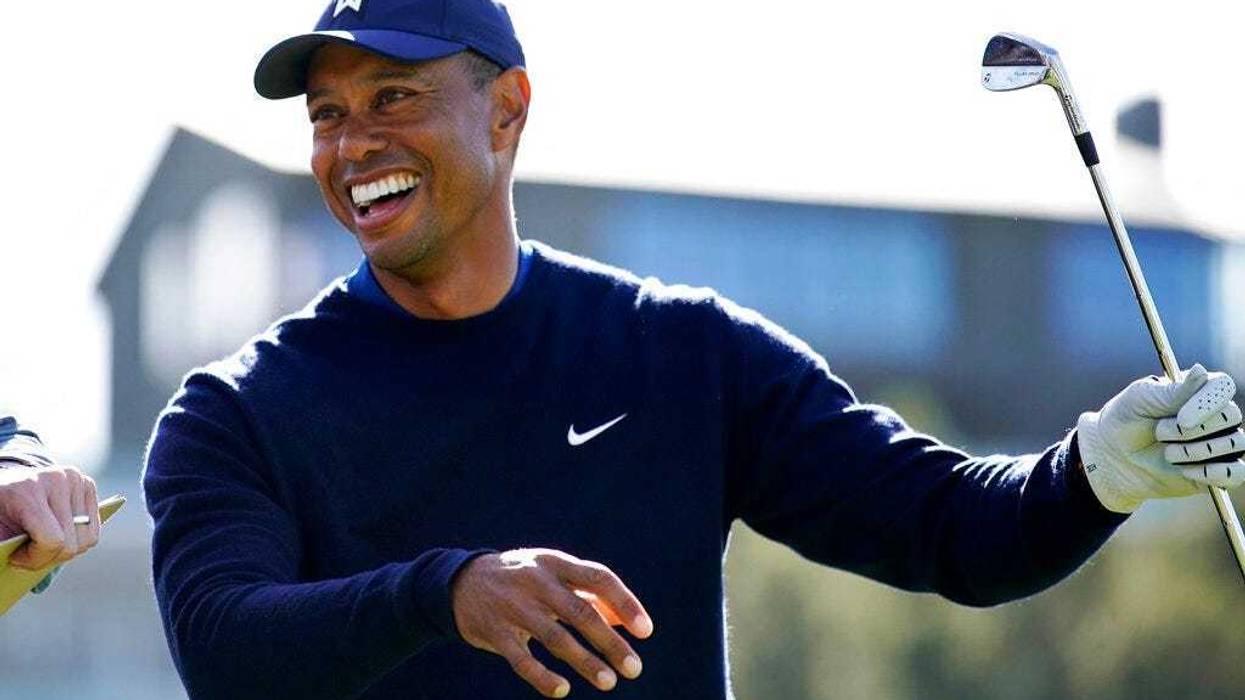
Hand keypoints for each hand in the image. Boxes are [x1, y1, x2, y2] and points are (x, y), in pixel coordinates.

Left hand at [0, 463, 100, 568]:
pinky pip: (93, 529)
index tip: (15, 559)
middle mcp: (57, 479)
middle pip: (72, 543)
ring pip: (87, 539)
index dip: (35, 560)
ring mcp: (75, 479)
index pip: (52, 540)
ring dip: (64, 549)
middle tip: (28, 555)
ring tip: (42, 544)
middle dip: (50, 558)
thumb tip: (31, 583)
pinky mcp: (87, 484)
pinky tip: (57, 532)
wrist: (4, 484)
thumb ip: (5, 553)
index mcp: (27, 490)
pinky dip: (77, 538)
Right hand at [451, 548, 653, 697]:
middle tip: (634, 668)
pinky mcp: (494, 632)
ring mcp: (513, 606)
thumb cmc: (523, 580)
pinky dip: (542, 677)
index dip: (625, 603)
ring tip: (609, 682)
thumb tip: (628, 622)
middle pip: (581, 612)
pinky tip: (562, 690)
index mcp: (555, 562)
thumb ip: (589, 594)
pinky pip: (521, 660)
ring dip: (585, 662)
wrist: (460, 582)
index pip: (598, 578)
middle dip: (610, 643)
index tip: (646, 630)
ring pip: (555, 638)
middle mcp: (536, 581)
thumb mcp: (553, 575)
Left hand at [1077, 364, 1243, 512]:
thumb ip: (1173, 391)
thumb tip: (1201, 370)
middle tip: (1161, 434)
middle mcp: (1216, 414)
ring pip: (1235, 443)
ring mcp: (1221, 442)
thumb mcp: (1141, 399)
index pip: (1223, 386)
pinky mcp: (1218, 470)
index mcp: (1199, 390)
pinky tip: (1185, 471)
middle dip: (1193, 430)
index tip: (1181, 418)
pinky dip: (1212, 473)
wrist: (1114, 458)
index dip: (1206, 404)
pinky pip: (1236, 472)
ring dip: (1196, 452)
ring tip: (1167, 453)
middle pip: (1231, 416)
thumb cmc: (1126, 420)